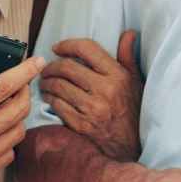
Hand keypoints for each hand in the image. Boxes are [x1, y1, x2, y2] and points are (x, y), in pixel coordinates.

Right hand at [0, 56, 44, 181]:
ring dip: (18, 118)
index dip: (25, 71)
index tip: (36, 62)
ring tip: (8, 110)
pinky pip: (9, 153)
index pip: (4, 86)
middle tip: (20, 86)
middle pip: (21, 109)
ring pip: (19, 131)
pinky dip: (8, 141)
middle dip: (26, 92)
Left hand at [41, 30, 143, 161]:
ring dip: (47, 82)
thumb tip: (128, 34)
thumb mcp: (136, 82)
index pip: (87, 48)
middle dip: (52, 66)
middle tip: (47, 68)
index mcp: (117, 75)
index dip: (67, 45)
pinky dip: (50, 99)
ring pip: (58, 86)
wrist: (132, 147)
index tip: (57, 48)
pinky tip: (50, 97)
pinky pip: (57, 105)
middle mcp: (105, 89)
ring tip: (45, 82)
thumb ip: (128, 56)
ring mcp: (92, 108)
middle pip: (67, 66)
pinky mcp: (82, 124)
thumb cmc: (133, 112)